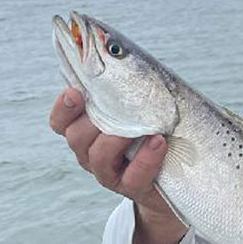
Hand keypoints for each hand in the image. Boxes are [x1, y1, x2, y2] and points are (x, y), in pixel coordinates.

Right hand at [49, 87, 186, 243]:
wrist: (180, 178)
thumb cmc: (160, 132)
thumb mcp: (144, 110)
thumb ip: (130, 89)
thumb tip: (125, 54)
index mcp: (89, 133)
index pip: (62, 122)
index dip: (63, 109)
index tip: (75, 93)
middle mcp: (93, 154)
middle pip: (77, 137)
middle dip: (92, 121)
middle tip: (116, 106)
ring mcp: (111, 174)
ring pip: (98, 157)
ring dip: (118, 137)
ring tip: (142, 127)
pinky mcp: (134, 188)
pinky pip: (133, 176)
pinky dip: (146, 158)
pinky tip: (158, 142)